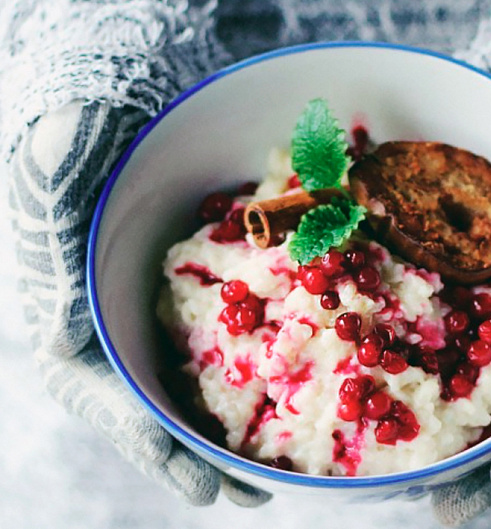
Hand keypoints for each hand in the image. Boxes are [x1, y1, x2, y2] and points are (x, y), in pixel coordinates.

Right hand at [8, 100, 269, 506]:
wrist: (115, 102)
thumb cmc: (72, 129)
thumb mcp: (54, 166)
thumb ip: (51, 236)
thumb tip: (60, 332)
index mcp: (66, 310)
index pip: (105, 397)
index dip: (152, 445)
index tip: (203, 488)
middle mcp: (112, 320)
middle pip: (154, 402)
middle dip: (201, 453)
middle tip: (253, 492)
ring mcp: (153, 304)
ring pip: (190, 375)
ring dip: (232, 421)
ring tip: (282, 465)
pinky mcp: (191, 285)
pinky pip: (223, 331)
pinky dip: (257, 361)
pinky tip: (300, 380)